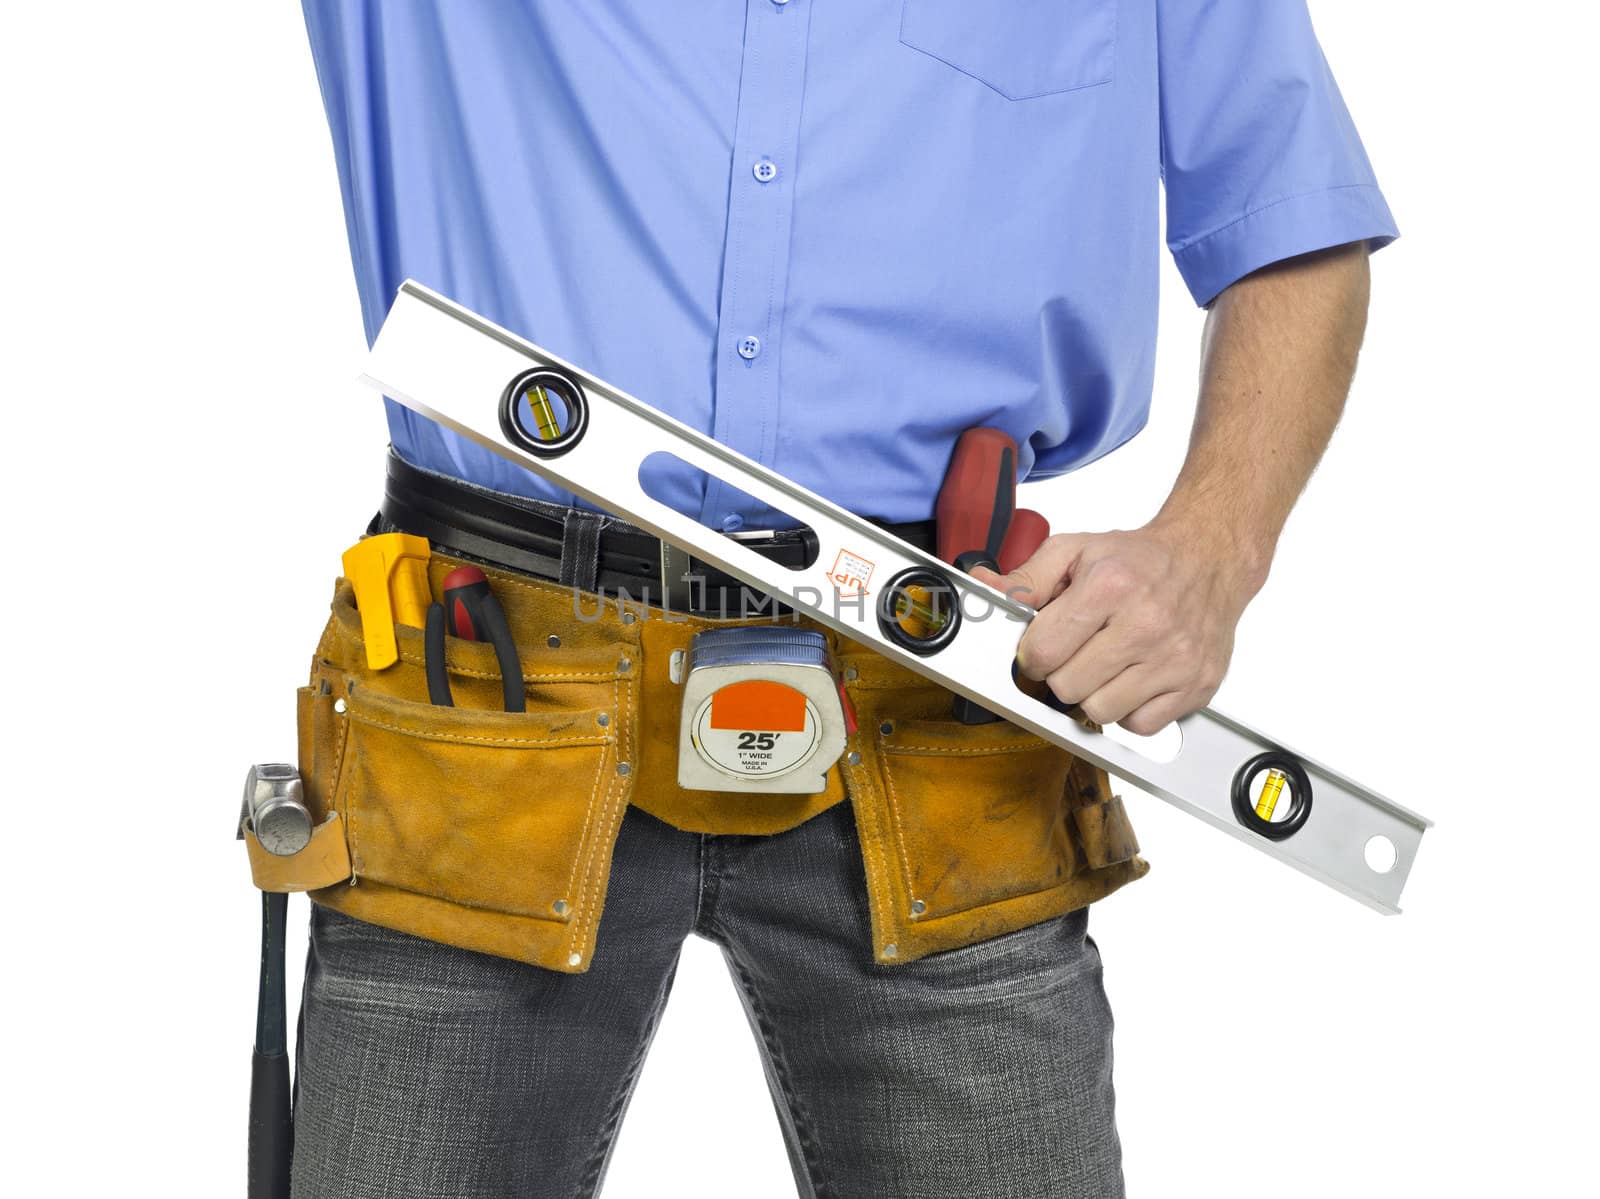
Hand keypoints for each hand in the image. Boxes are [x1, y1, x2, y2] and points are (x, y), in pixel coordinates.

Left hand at [969, 522, 1264, 734]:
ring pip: (1100, 712)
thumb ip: (1026, 578)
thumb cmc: (1139, 559)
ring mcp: (1174, 658)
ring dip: (1093, 695)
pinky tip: (1133, 679)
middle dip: (1061, 673)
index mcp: (1109, 586)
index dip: (1032, 655)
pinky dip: (1130, 710)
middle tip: (1076, 653)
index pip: (1041, 653)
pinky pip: (1140, 727)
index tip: (1042, 648)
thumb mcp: (1075, 551)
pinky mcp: (1196, 685)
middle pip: (1067, 688)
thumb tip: (984, 588)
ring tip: (1105, 665)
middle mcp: (1145, 624)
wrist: (1208, 559)